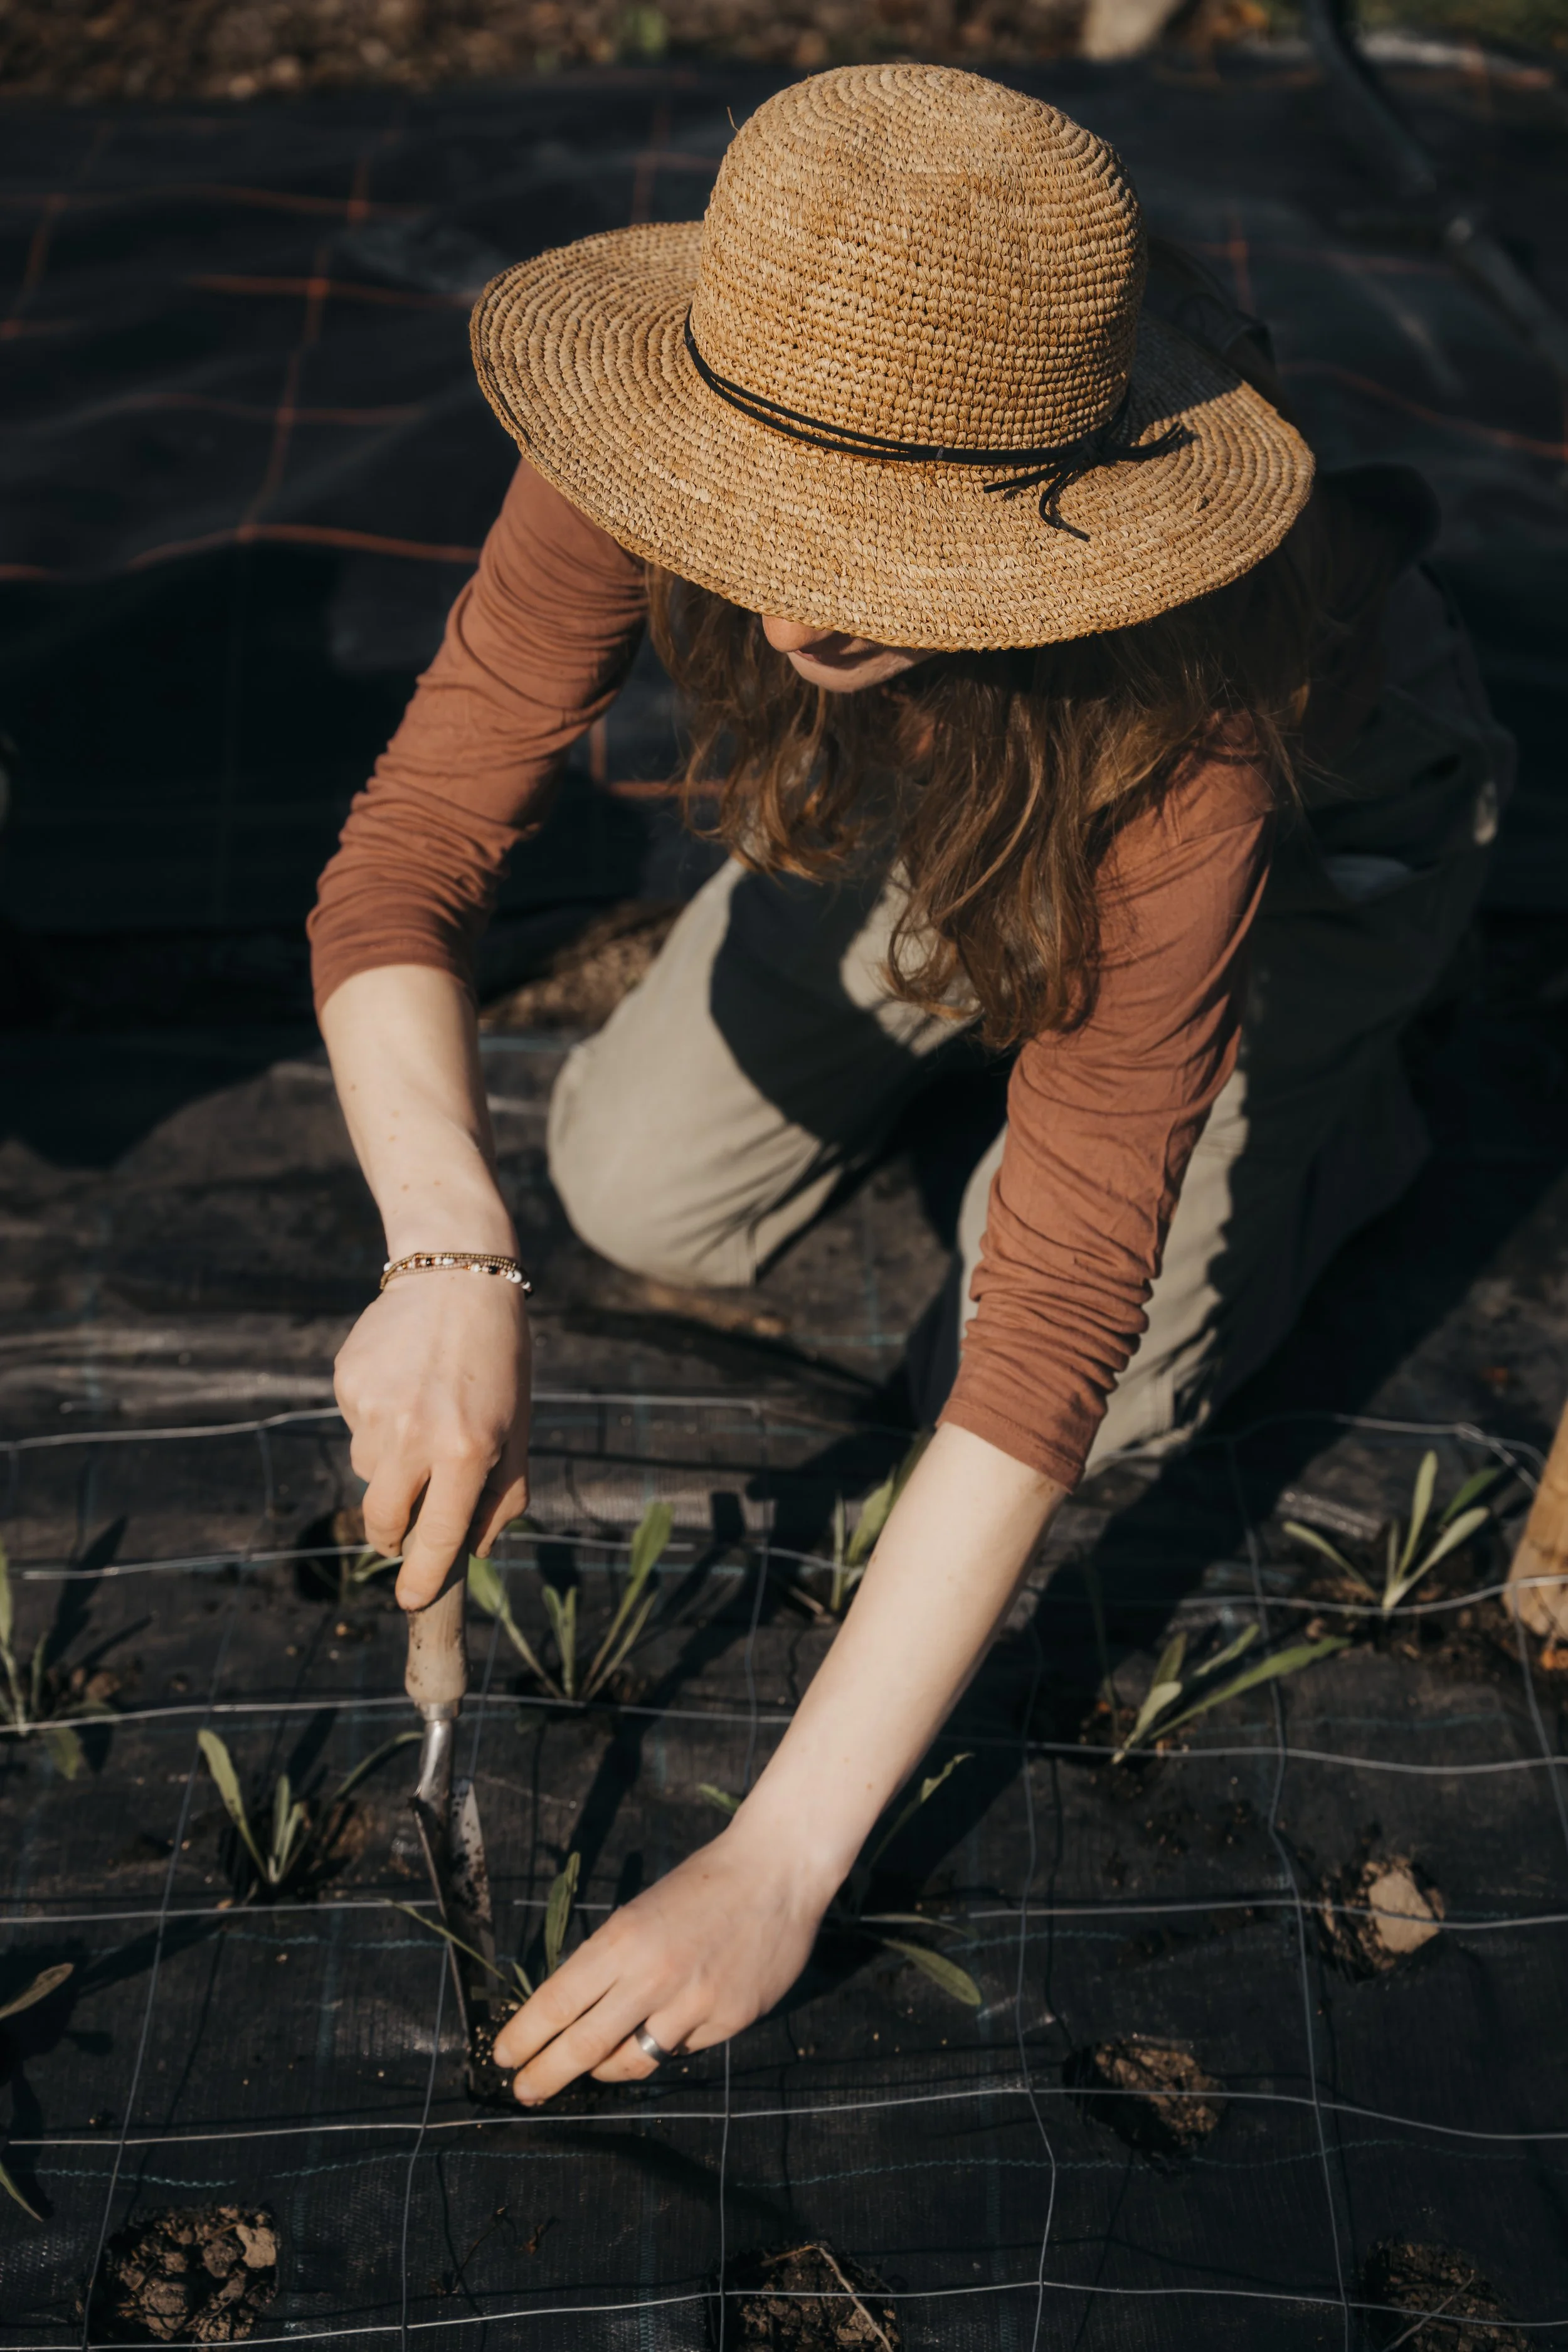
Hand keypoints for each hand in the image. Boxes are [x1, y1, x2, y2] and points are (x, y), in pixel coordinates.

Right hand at [333, 1272, 531, 1609]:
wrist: (457, 1279)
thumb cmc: (499, 1361)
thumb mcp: (520, 1429)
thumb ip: (502, 1497)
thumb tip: (471, 1550)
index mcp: (467, 1450)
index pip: (439, 1535)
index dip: (423, 1577)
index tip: (411, 1600)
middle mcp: (416, 1434)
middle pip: (382, 1519)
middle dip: (390, 1536)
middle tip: (402, 1531)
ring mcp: (374, 1409)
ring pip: (367, 1470)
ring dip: (391, 1463)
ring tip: (423, 1412)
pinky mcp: (347, 1383)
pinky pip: (356, 1428)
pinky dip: (377, 1421)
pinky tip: (403, 1384)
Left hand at [494, 1823, 829, 2101]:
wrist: (776, 1871)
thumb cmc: (701, 1885)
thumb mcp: (640, 1913)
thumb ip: (611, 1965)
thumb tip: (574, 2017)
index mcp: (623, 1940)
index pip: (557, 2002)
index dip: (524, 2037)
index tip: (503, 2057)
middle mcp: (653, 1977)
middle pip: (583, 2047)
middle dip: (546, 2076)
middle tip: (523, 2092)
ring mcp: (694, 2004)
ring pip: (632, 2062)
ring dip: (605, 2068)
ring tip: (594, 2065)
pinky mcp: (728, 2021)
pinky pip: (682, 2049)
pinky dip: (667, 2042)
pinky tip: (673, 2020)